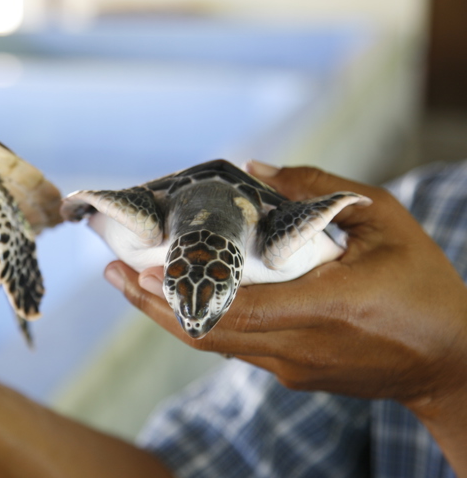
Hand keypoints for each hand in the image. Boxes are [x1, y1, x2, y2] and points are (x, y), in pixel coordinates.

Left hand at [105, 164, 466, 408]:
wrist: (454, 362)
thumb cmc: (425, 285)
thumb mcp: (385, 221)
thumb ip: (320, 190)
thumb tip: (259, 168)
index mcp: (325, 306)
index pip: (234, 305)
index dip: (181, 292)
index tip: (137, 270)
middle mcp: (299, 346)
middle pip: (207, 331)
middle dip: (152, 304)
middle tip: (113, 272)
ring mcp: (293, 368)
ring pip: (215, 344)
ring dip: (167, 316)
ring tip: (129, 286)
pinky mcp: (294, 376)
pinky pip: (235, 348)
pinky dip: (200, 324)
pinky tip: (177, 302)